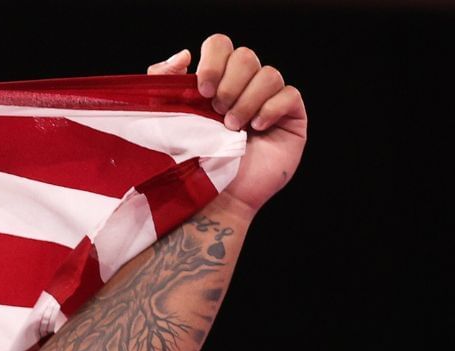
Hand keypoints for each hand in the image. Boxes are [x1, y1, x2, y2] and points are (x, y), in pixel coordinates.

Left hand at [148, 33, 306, 216]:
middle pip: (246, 56)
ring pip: (269, 74)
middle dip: (229, 82)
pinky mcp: (291, 120)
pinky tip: (256, 129)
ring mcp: (269, 103)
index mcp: (214, 83)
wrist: (209, 199)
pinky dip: (272, 108)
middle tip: (216, 111)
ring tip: (232, 128)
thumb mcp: (165, 119)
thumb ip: (164, 82)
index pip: (221, 46)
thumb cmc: (187, 164)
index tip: (200, 89)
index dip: (214, 60)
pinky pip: (290, 94)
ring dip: (247, 100)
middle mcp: (243, 89)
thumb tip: (184, 54)